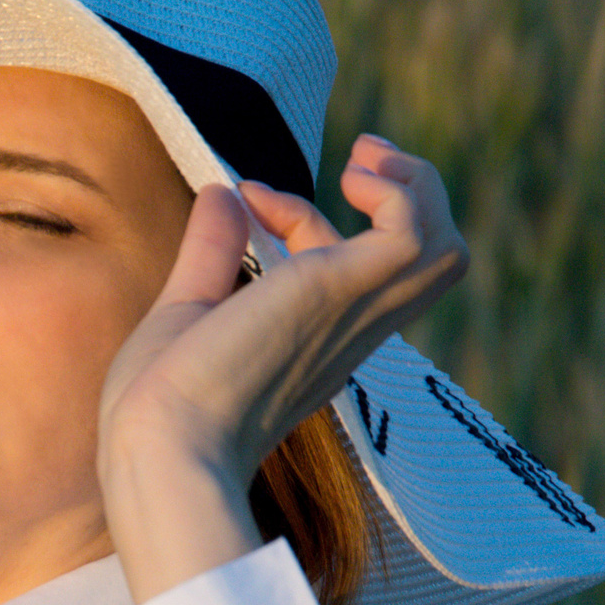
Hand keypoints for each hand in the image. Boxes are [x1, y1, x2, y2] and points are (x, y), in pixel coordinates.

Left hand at [96, 136, 468, 601]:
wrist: (161, 445)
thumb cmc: (160, 407)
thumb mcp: (187, 311)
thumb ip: (211, 253)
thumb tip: (221, 194)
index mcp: (315, 344)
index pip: (346, 273)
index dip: (304, 216)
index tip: (250, 200)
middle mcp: (348, 332)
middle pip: (432, 264)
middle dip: (407, 197)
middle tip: (357, 161)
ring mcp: (354, 311)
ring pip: (444, 249)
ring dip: (416, 187)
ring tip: (362, 159)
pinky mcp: (345, 292)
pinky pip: (416, 235)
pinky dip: (398, 194)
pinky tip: (348, 179)